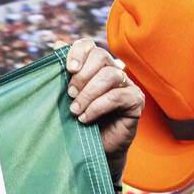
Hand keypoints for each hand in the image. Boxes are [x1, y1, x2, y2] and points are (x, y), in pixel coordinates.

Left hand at [65, 38, 144, 183]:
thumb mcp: (66, 97)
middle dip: (82, 75)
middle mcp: (113, 71)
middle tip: (69, 94)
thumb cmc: (78, 122)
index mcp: (95, 67)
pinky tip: (86, 118)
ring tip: (75, 110)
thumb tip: (57, 43)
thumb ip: (63, 73)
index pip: (89, 45)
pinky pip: (118, 96)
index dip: (77, 52)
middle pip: (101, 56)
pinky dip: (98, 107)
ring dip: (88, 93)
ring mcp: (127, 85)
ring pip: (110, 75)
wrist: (93, 151)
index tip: (68, 69)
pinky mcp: (136, 101)